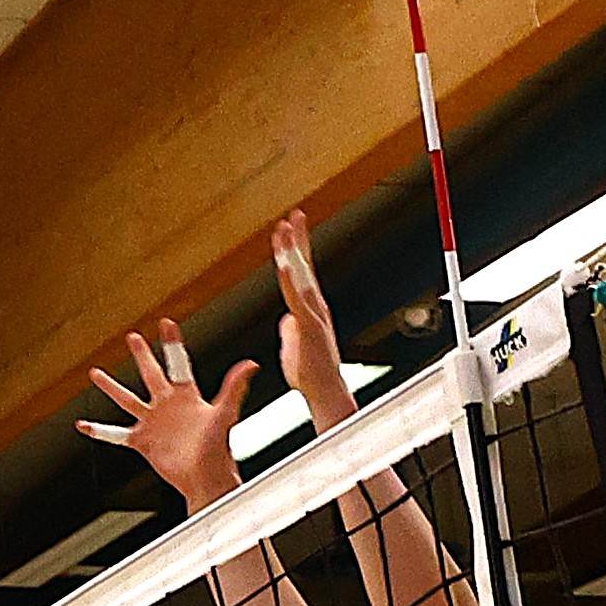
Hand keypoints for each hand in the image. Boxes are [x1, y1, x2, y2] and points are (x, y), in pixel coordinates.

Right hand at [78, 324, 253, 507]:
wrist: (206, 479)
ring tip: (95, 373)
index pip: (177, 363)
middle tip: (132, 337)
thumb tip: (250, 364)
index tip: (166, 323)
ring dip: (111, 387)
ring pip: (127, 400)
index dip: (171, 343)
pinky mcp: (142, 441)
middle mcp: (167, 406)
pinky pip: (115, 434)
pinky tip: (83, 425)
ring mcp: (152, 423)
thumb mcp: (225, 414)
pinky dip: (98, 431)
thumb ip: (234, 388)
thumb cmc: (218, 450)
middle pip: (151, 374)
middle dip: (142, 355)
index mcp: (186, 397)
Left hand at [271, 209, 362, 438]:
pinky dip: (290, 281)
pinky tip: (282, 265)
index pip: (302, 273)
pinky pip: (297, 299)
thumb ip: (292, 328)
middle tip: (293, 215)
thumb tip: (288, 319)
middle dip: (298, 240)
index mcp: (309, 309)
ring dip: (292, 252)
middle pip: (304, 267)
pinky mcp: (309, 326)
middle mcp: (314, 307)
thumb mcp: (295, 344)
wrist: (323, 391)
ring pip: (300, 276)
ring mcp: (313, 314)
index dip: (296, 251)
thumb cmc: (309, 372)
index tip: (290, 229)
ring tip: (285, 229)